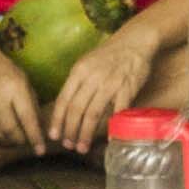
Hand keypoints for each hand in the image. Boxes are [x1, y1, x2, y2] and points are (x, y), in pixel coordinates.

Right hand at [0, 55, 49, 155]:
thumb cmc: (10, 76)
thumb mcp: (26, 85)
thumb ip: (33, 108)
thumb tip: (40, 133)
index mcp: (15, 87)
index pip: (26, 117)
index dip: (34, 136)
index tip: (41, 151)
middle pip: (9, 129)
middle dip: (20, 140)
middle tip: (27, 142)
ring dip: (8, 142)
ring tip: (16, 139)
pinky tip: (3, 135)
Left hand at [46, 27, 160, 154]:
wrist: (135, 40)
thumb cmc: (109, 53)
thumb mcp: (87, 62)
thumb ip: (77, 82)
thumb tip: (66, 106)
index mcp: (79, 71)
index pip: (63, 99)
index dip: (57, 120)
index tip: (53, 135)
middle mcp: (92, 77)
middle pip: (76, 109)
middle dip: (70, 131)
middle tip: (69, 146)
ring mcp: (110, 84)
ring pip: (93, 113)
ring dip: (86, 133)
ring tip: (82, 147)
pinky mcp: (127, 89)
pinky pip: (117, 112)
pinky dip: (112, 127)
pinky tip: (108, 139)